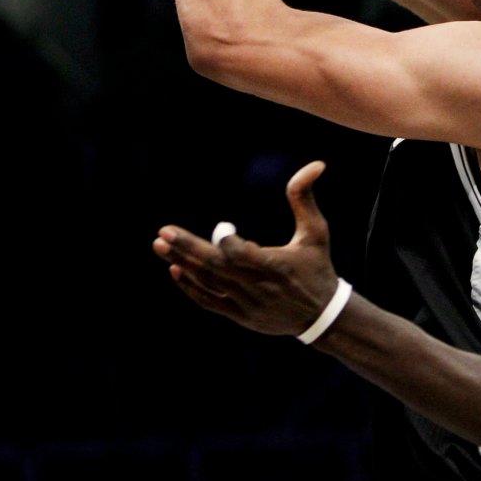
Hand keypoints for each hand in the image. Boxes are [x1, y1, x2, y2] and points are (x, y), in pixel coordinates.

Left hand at [152, 161, 340, 336]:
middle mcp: (259, 288)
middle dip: (188, 248)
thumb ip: (305, 198)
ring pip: (208, 283)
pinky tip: (174, 268)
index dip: (230, 244)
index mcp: (279, 267)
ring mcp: (247, 304)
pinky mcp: (240, 315)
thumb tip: (316, 164)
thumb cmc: (317, 266)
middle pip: (217, 267)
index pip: (245, 257)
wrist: (320, 316)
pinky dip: (190, 286)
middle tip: (164, 231)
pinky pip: (208, 301)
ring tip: (160, 244)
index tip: (222, 227)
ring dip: (182, 263)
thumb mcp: (316, 231)